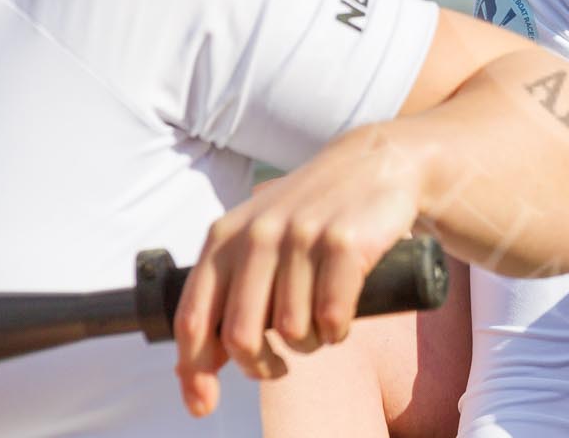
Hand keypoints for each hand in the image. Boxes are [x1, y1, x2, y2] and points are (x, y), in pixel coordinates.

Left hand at [173, 123, 426, 417]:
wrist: (377, 163)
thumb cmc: (312, 212)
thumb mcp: (258, 238)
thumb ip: (226, 290)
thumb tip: (192, 370)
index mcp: (225, 237)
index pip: (194, 318)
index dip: (194, 370)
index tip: (202, 404)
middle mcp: (258, 235)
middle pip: (242, 336)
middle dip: (261, 366)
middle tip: (278, 366)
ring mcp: (301, 237)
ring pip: (293, 332)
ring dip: (310, 344)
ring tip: (321, 325)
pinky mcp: (343, 242)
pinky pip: (333, 317)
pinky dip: (338, 331)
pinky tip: (343, 319)